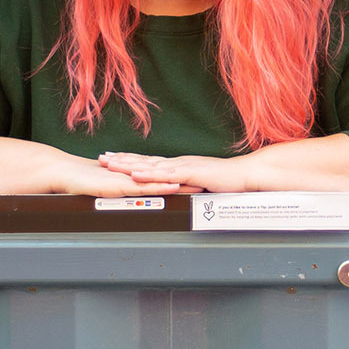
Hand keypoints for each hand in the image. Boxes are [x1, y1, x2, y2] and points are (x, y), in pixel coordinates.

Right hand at [0, 135, 189, 196]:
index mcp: (71, 177)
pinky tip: (136, 188)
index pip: (119, 181)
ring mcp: (62, 170)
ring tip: (183, 184)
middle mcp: (72, 171)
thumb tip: (64, 223)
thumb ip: (49, 206)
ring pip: (114, 177)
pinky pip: (88, 182)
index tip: (180, 187)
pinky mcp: (50, 173)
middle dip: (163, 181)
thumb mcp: (27, 198)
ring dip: (149, 182)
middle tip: (198, 184)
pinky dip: (112, 185)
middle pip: (127, 176)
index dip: (151, 183)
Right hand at [56, 160, 187, 197]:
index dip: (179, 176)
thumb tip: (127, 193)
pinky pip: (142, 187)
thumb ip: (118, 188)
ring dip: (180, 183)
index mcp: (131, 176)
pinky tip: (173, 186)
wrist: (63, 173)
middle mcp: (132, 176)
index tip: (198, 179)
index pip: (159, 176)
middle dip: (187, 179)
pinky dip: (159, 186)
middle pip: (165, 177)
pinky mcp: (119, 185)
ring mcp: (126, 180)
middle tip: (209, 181)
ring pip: (158, 181)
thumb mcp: (105, 186)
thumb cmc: (80, 180)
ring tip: (200, 185)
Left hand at [97, 151, 250, 192]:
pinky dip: (150, 174)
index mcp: (179, 165)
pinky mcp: (191, 173)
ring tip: (112, 164)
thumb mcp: (201, 182)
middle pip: (144, 160)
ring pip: (151, 165)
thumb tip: (175, 189)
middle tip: (102, 158)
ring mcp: (183, 166)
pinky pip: (166, 174)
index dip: (130, 160)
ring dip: (130, 165)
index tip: (112, 158)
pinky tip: (137, 174)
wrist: (246, 174)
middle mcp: (178, 162)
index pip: (149, 162)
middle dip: (122, 159)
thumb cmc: (228, 180)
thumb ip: (187, 184)